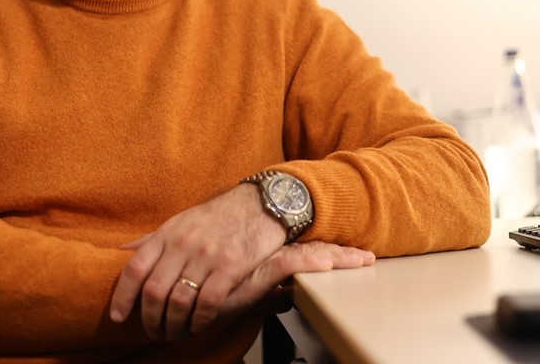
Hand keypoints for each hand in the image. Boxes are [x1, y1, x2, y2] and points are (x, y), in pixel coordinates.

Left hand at [109, 184, 286, 340]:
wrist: (257, 205)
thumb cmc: (216, 217)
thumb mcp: (180, 221)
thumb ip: (153, 240)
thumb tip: (122, 251)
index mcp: (167, 233)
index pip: (135, 268)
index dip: (122, 297)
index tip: (117, 317)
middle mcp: (183, 244)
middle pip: (154, 291)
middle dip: (150, 320)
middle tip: (154, 332)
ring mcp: (206, 255)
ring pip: (179, 302)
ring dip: (174, 326)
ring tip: (175, 333)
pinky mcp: (230, 267)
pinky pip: (208, 304)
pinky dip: (199, 322)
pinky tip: (199, 326)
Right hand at [220, 241, 374, 319]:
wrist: (184, 293)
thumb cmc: (210, 291)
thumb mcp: (245, 294)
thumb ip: (268, 294)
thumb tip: (285, 299)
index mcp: (267, 255)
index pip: (305, 250)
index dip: (331, 251)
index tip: (356, 253)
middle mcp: (266, 256)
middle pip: (311, 251)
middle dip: (341, 255)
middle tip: (367, 256)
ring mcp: (262, 263)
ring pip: (305, 256)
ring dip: (334, 258)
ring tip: (358, 260)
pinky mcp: (254, 275)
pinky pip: (286, 265)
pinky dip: (307, 264)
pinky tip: (325, 264)